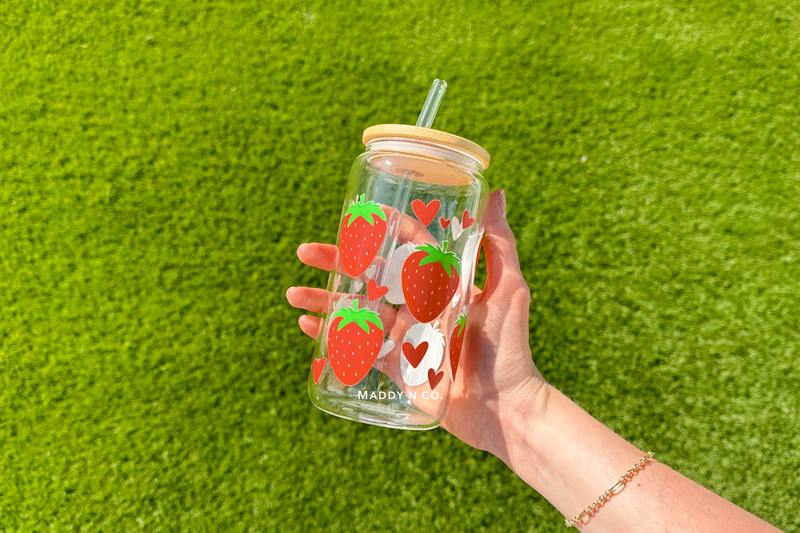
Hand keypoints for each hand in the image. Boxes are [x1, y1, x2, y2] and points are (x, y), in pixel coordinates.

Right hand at [287, 190, 547, 458]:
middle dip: (337, 263)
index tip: (354, 214)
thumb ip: (498, 244)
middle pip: (371, 276)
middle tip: (305, 253)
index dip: (380, 229)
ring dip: (325, 300)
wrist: (506, 409)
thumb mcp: (509, 290)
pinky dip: (333, 338)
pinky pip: (358, 349)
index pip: (406, 247)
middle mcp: (421, 304)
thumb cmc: (510, 348)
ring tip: (294, 294)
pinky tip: (308, 327)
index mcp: (443, 283)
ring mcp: (405, 335)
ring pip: (357, 311)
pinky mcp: (397, 366)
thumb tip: (495, 193)